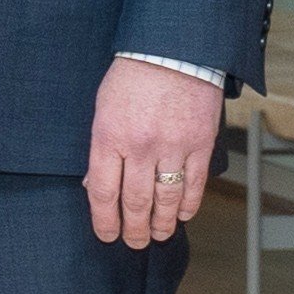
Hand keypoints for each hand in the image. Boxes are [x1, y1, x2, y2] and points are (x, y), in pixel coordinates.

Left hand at [85, 56, 220, 248]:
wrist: (173, 50)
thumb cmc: (132, 77)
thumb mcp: (103, 109)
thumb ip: (101, 148)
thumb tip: (93, 184)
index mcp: (109, 137)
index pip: (102, 191)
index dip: (104, 219)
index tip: (106, 235)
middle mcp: (140, 147)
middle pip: (134, 201)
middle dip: (133, 228)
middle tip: (133, 243)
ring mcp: (173, 146)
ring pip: (166, 198)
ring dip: (161, 223)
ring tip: (157, 236)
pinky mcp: (200, 143)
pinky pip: (194, 183)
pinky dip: (188, 204)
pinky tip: (182, 215)